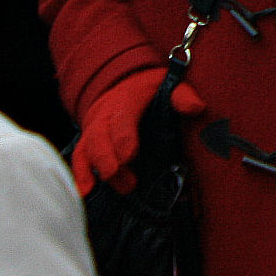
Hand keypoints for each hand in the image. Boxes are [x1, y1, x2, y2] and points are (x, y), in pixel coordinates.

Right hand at [70, 70, 204, 196]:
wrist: (124, 82)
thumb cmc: (150, 89)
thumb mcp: (169, 84)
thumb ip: (182, 96)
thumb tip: (196, 108)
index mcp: (126, 99)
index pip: (122, 118)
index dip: (123, 136)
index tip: (129, 155)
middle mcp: (104, 114)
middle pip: (98, 135)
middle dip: (105, 157)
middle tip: (116, 175)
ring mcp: (93, 128)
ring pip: (86, 148)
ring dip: (92, 170)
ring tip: (102, 190)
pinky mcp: (87, 141)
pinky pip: (79, 157)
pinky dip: (79, 174)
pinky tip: (83, 192)